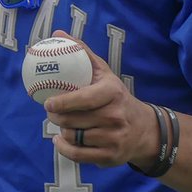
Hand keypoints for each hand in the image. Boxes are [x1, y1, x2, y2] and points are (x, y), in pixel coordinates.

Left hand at [43, 36, 160, 169]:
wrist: (144, 129)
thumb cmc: (116, 96)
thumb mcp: (104, 73)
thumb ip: (82, 53)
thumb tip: (57, 34)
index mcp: (112, 93)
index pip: (84, 99)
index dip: (63, 102)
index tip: (48, 103)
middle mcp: (116, 117)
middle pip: (74, 120)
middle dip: (56, 117)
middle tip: (51, 112)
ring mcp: (114, 138)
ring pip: (74, 137)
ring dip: (62, 131)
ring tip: (60, 123)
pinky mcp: (110, 157)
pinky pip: (78, 156)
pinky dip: (65, 149)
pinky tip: (59, 141)